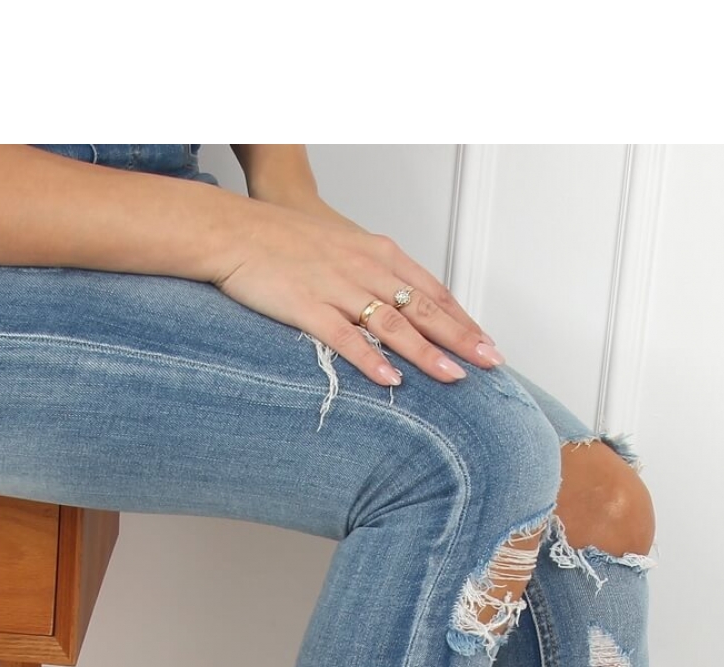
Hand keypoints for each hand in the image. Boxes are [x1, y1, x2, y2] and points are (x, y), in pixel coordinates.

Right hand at [213, 197, 502, 387]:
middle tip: (491, 362)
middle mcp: (365, 268)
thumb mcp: (341, 248)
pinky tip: (392, 380)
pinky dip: (370, 360)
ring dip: (426, 352)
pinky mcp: (307, 306)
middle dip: (461, 337)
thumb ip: (374, 274)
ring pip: (393, 323)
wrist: (232, 229)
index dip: (462, 318)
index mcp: (376, 253)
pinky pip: (345, 337)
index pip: (432, 289)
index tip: (487, 343)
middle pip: (423, 306)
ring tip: (454, 377)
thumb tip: (401, 304)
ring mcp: (337, 287)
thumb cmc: (284, 241)